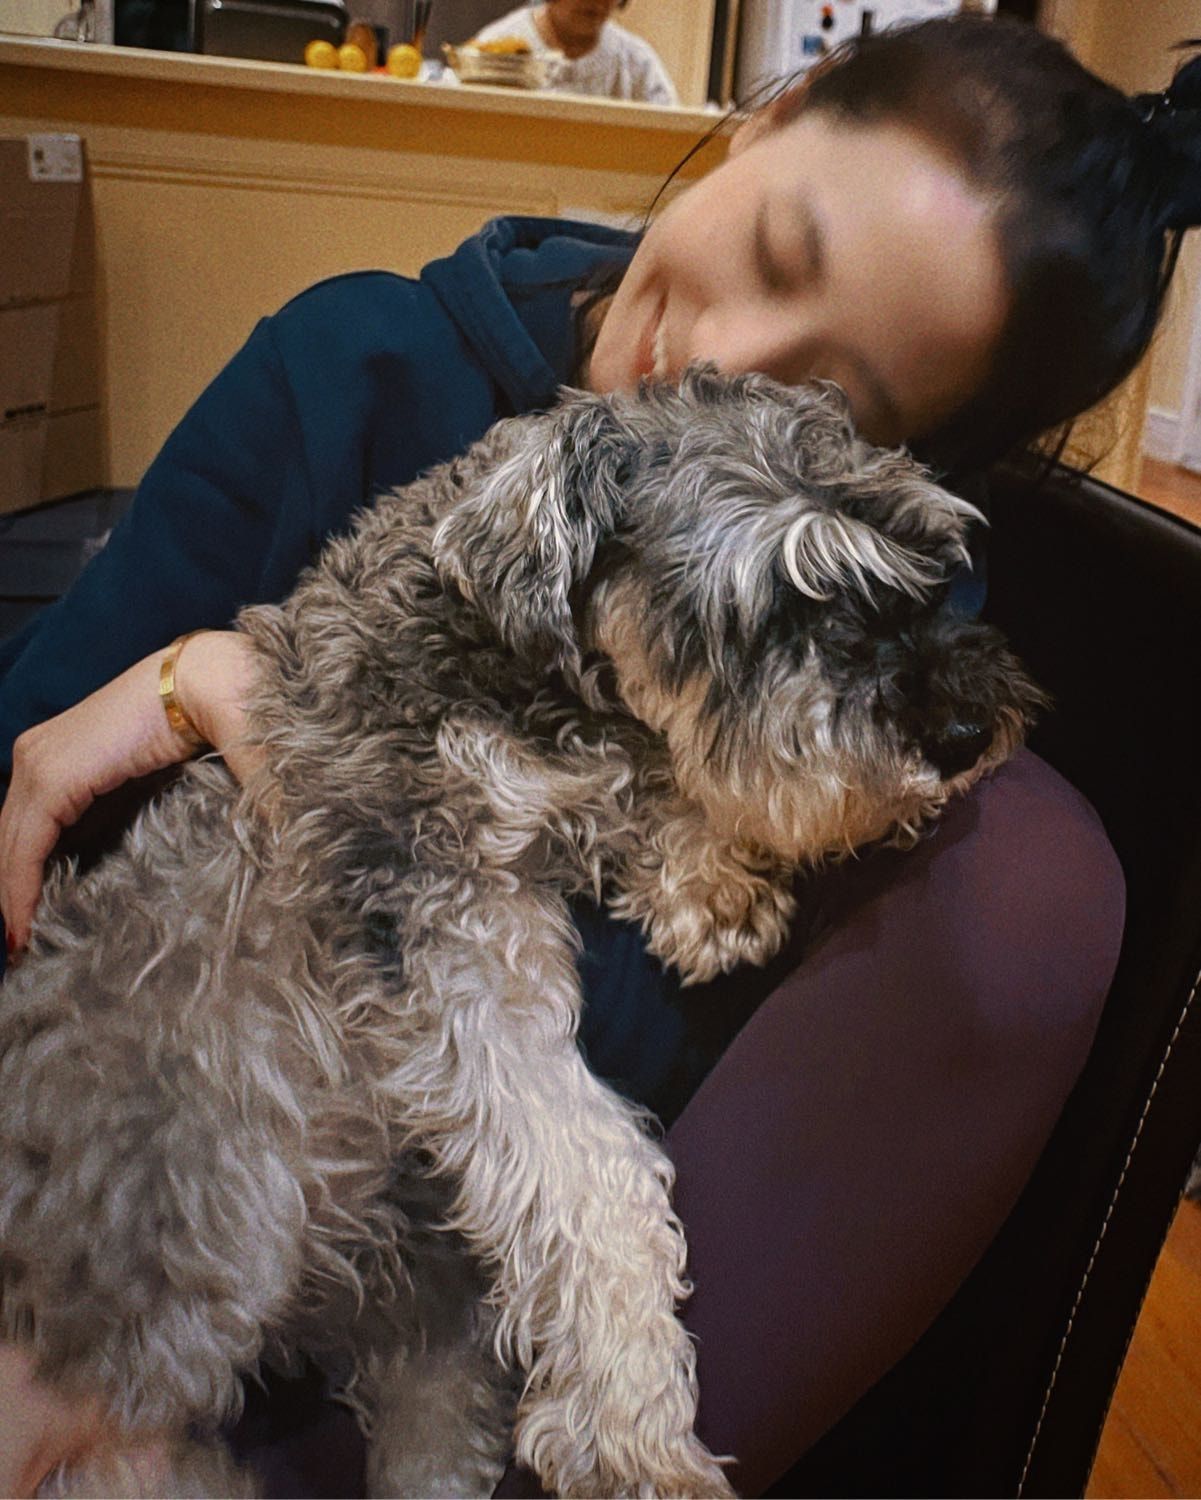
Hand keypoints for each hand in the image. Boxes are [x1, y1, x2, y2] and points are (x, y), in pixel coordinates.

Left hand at [0, 631, 263, 954]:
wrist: (211, 685)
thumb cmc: (202, 725)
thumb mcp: (162, 782)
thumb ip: (148, 818)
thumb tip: (170, 866)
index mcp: (62, 755)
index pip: (25, 828)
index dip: (21, 877)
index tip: (29, 926)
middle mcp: (39, 757)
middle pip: (10, 840)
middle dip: (10, 894)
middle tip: (22, 946)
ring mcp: (40, 763)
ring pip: (10, 847)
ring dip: (11, 899)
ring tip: (22, 946)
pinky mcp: (52, 776)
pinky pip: (23, 848)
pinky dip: (19, 890)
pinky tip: (24, 927)